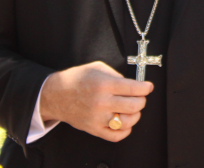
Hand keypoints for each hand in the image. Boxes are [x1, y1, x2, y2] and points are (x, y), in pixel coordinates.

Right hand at [39, 61, 153, 141]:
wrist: (55, 95)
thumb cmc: (76, 79)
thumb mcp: (97, 68)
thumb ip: (116, 75)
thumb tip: (132, 84)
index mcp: (104, 84)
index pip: (134, 89)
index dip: (146, 88)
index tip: (148, 87)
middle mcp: (102, 102)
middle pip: (134, 106)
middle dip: (142, 100)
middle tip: (139, 97)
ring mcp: (97, 117)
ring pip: (128, 122)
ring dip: (135, 115)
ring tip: (132, 109)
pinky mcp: (93, 129)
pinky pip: (115, 136)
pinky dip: (125, 130)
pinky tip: (125, 122)